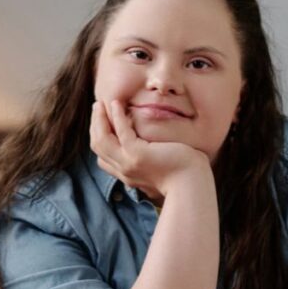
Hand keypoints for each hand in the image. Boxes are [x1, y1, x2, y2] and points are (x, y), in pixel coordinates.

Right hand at [89, 100, 207, 201]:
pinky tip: (116, 104)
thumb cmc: (184, 175)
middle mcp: (124, 170)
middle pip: (98, 146)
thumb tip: (150, 147)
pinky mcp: (137, 155)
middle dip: (95, 125)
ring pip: (102, 140)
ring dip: (99, 119)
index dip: (99, 137)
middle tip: (97, 107)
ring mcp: (128, 164)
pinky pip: (120, 132)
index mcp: (128, 174)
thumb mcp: (160, 167)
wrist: (192, 185)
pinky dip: (116, 116)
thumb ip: (149, 160)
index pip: (102, 157)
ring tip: (101, 103)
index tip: (103, 121)